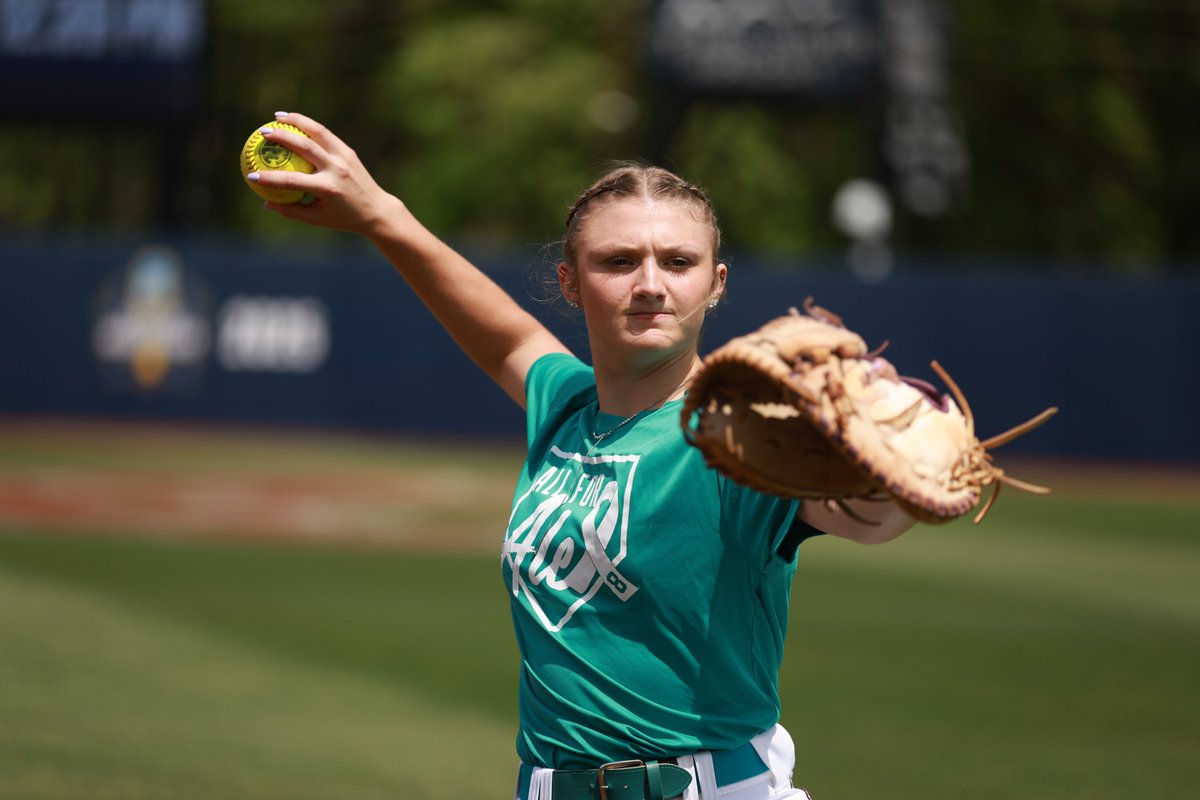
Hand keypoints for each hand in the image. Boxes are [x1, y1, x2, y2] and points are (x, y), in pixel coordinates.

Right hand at [249, 112, 403, 236]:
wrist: (377, 210)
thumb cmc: (344, 218)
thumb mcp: (318, 219)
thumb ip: (292, 210)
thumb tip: (265, 204)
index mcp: (328, 189)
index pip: (293, 181)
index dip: (270, 179)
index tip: (251, 176)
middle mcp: (336, 170)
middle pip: (305, 147)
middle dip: (282, 137)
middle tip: (262, 133)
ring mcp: (344, 158)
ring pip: (318, 132)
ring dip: (297, 121)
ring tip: (277, 116)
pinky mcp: (348, 151)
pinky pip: (326, 135)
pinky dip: (310, 126)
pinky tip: (295, 121)